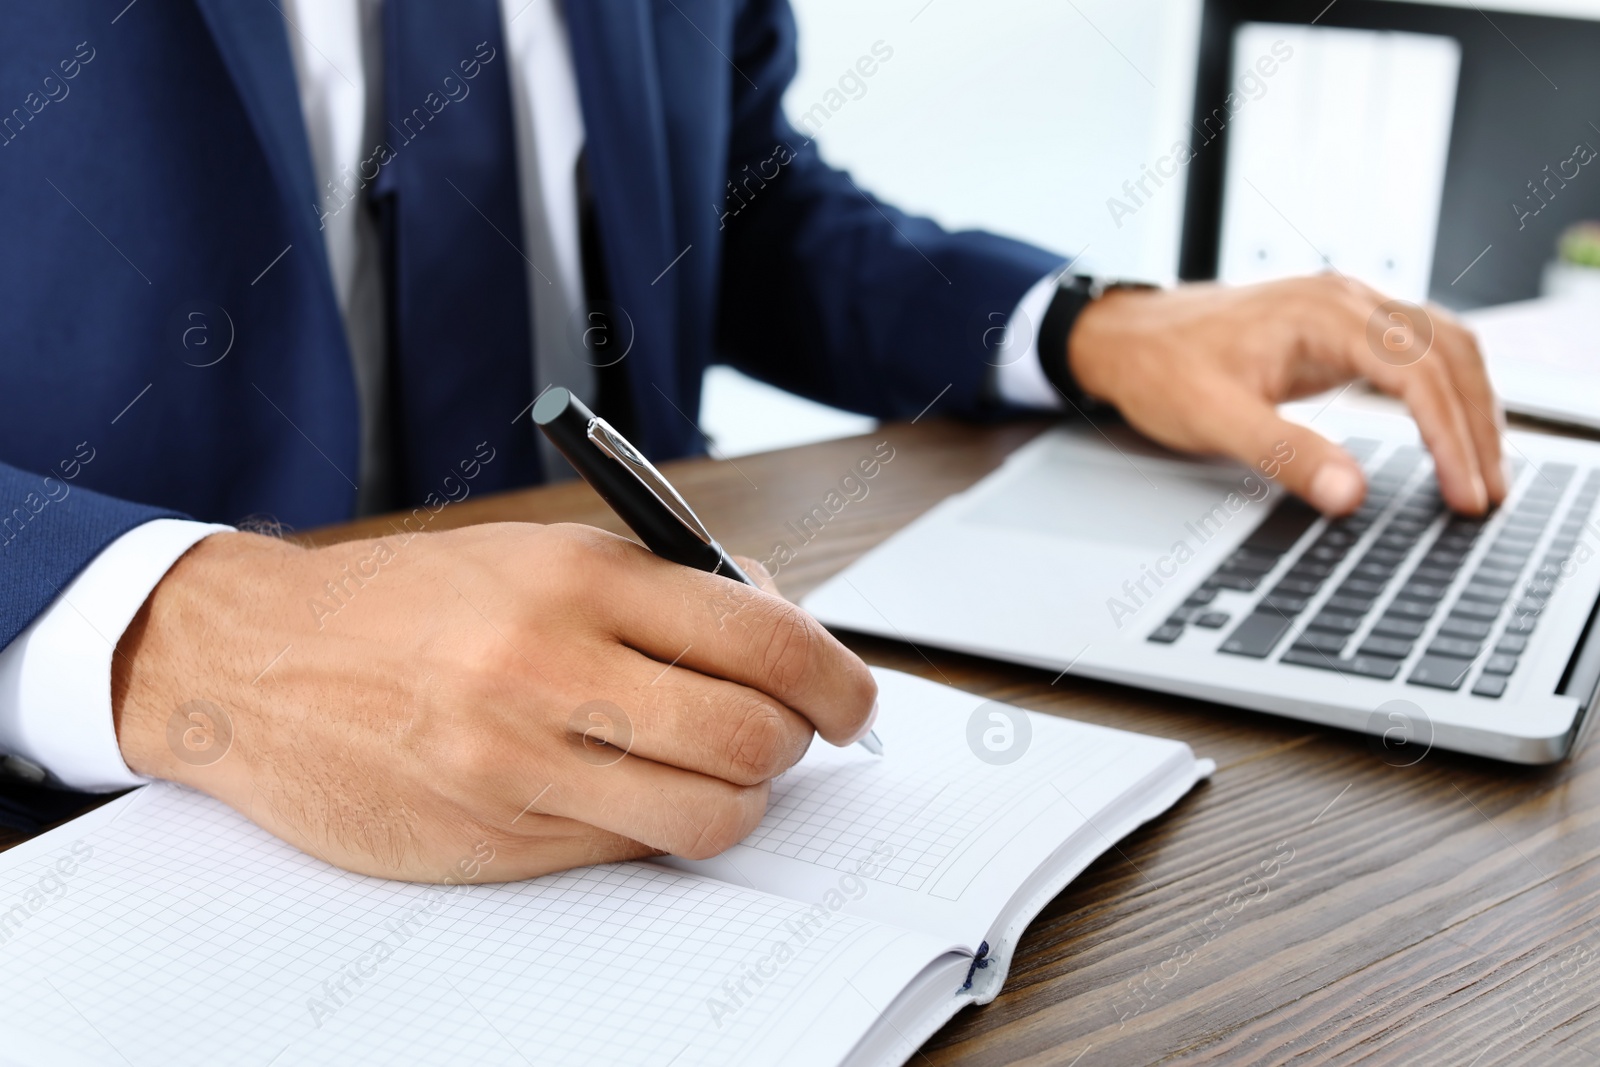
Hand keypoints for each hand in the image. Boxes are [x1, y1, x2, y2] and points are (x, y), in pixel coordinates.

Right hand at [111, 524, 877, 882]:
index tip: (851, 700)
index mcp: (578, 580)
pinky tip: (628, 791)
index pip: (765, 637)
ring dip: (740, 801)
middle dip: (796, 744)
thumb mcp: (542, 554)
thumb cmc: (412, 602)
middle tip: (785, 735)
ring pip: (708, 816)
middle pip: (752, 737)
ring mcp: (520, 765)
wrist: (261, 664)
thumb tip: (784, 634)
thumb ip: (667, 589)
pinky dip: (656, 827)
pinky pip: (629, 852)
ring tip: (715, 773)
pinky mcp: (497, 840)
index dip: (837, 679)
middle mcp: (550, 670)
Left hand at [1065, 275, 1505, 514]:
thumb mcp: (1214, 419)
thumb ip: (1283, 454)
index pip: (1418, 374)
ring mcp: (1348, 309)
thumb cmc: (1162, 369)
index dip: (1450, 439)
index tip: (1464, 494)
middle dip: (1477, 427)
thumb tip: (1349, 494)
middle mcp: (1346, 300)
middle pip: (1448, 355)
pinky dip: (1446, 391)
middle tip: (1486, 496)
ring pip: (1443, 347)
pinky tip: (1452, 431)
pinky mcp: (1342, 328)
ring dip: (1472, 406)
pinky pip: (1418, 350)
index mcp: (1322, 314)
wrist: (1127, 335)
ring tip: (1483, 472)